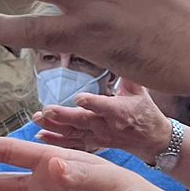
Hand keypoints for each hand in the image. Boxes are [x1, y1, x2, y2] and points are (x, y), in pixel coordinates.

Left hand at [36, 76, 173, 158]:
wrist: (151, 139)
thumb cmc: (144, 110)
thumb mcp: (139, 89)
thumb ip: (125, 71)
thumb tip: (118, 46)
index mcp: (120, 111)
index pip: (105, 106)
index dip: (92, 102)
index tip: (79, 98)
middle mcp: (108, 125)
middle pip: (83, 121)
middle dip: (64, 116)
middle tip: (46, 109)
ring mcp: (99, 137)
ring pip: (74, 133)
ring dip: (54, 127)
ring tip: (38, 118)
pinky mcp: (93, 144)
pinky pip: (72, 144)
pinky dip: (56, 141)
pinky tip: (40, 134)